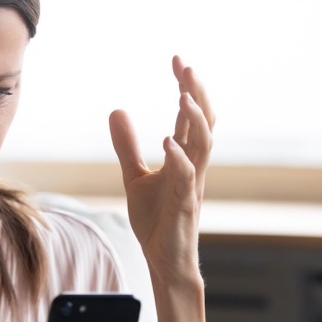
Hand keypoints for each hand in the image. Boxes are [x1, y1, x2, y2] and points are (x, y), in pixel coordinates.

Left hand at [109, 55, 215, 281]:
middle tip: (186, 67)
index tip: (177, 60)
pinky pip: (186, 178)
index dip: (186, 87)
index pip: (189, 115)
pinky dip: (179, 159)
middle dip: (196, 93)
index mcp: (184, 157)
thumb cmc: (156, 220)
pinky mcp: (184, 205)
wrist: (165, 261)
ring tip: (182, 96)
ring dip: (195, 121)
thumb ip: (127, 145)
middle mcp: (193, 166)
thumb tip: (117, 110)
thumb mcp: (134, 176)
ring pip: (203, 146)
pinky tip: (168, 141)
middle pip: (204, 123)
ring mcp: (192, 185)